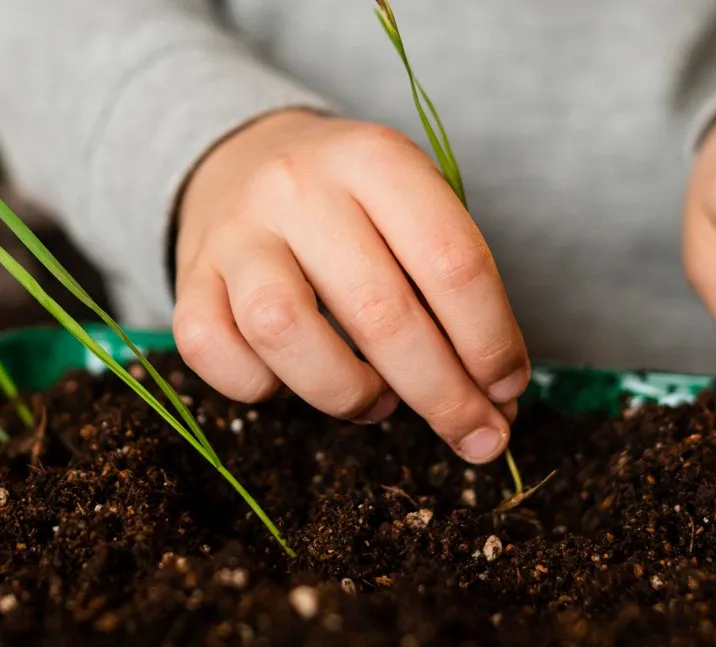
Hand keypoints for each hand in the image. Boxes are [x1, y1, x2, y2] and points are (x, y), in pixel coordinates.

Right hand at [173, 109, 529, 463]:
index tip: (509, 388)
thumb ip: (456, 292)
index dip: (490, 340)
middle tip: (475, 433)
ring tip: (379, 401)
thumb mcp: (416, 210)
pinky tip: (299, 381)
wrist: (247, 160)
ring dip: (348, 392)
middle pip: (379, 312)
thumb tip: (496, 400)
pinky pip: (218, 355)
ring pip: (284, 331)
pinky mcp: (190, 278)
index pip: (451, 261)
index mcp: (376, 159)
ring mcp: (236, 232)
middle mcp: (299, 187)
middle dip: (443, 394)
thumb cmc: (357, 205)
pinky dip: (265, 389)